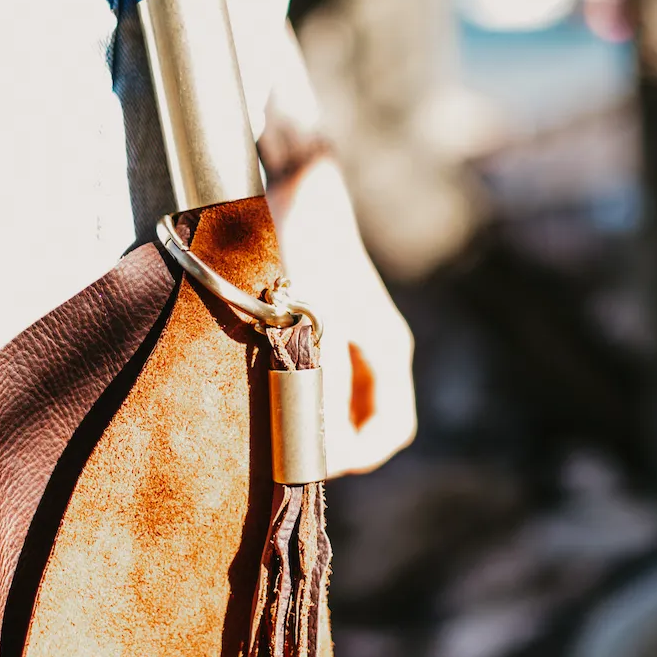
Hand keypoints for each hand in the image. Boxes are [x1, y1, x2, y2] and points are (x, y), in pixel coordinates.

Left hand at [267, 152, 416, 477]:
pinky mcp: (324, 321)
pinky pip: (317, 374)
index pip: (388, 431)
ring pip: (339, 399)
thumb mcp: (320, 329)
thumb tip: (325, 453)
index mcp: (389, 351)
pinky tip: (267, 384)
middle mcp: (376, 346)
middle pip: (364, 420)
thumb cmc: (311, 257)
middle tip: (286, 447)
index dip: (354, 457)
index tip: (312, 464)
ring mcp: (352, 334)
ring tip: (273, 418)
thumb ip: (325, 391)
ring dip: (312, 415)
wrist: (295, 192)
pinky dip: (298, 388)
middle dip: (331, 440)